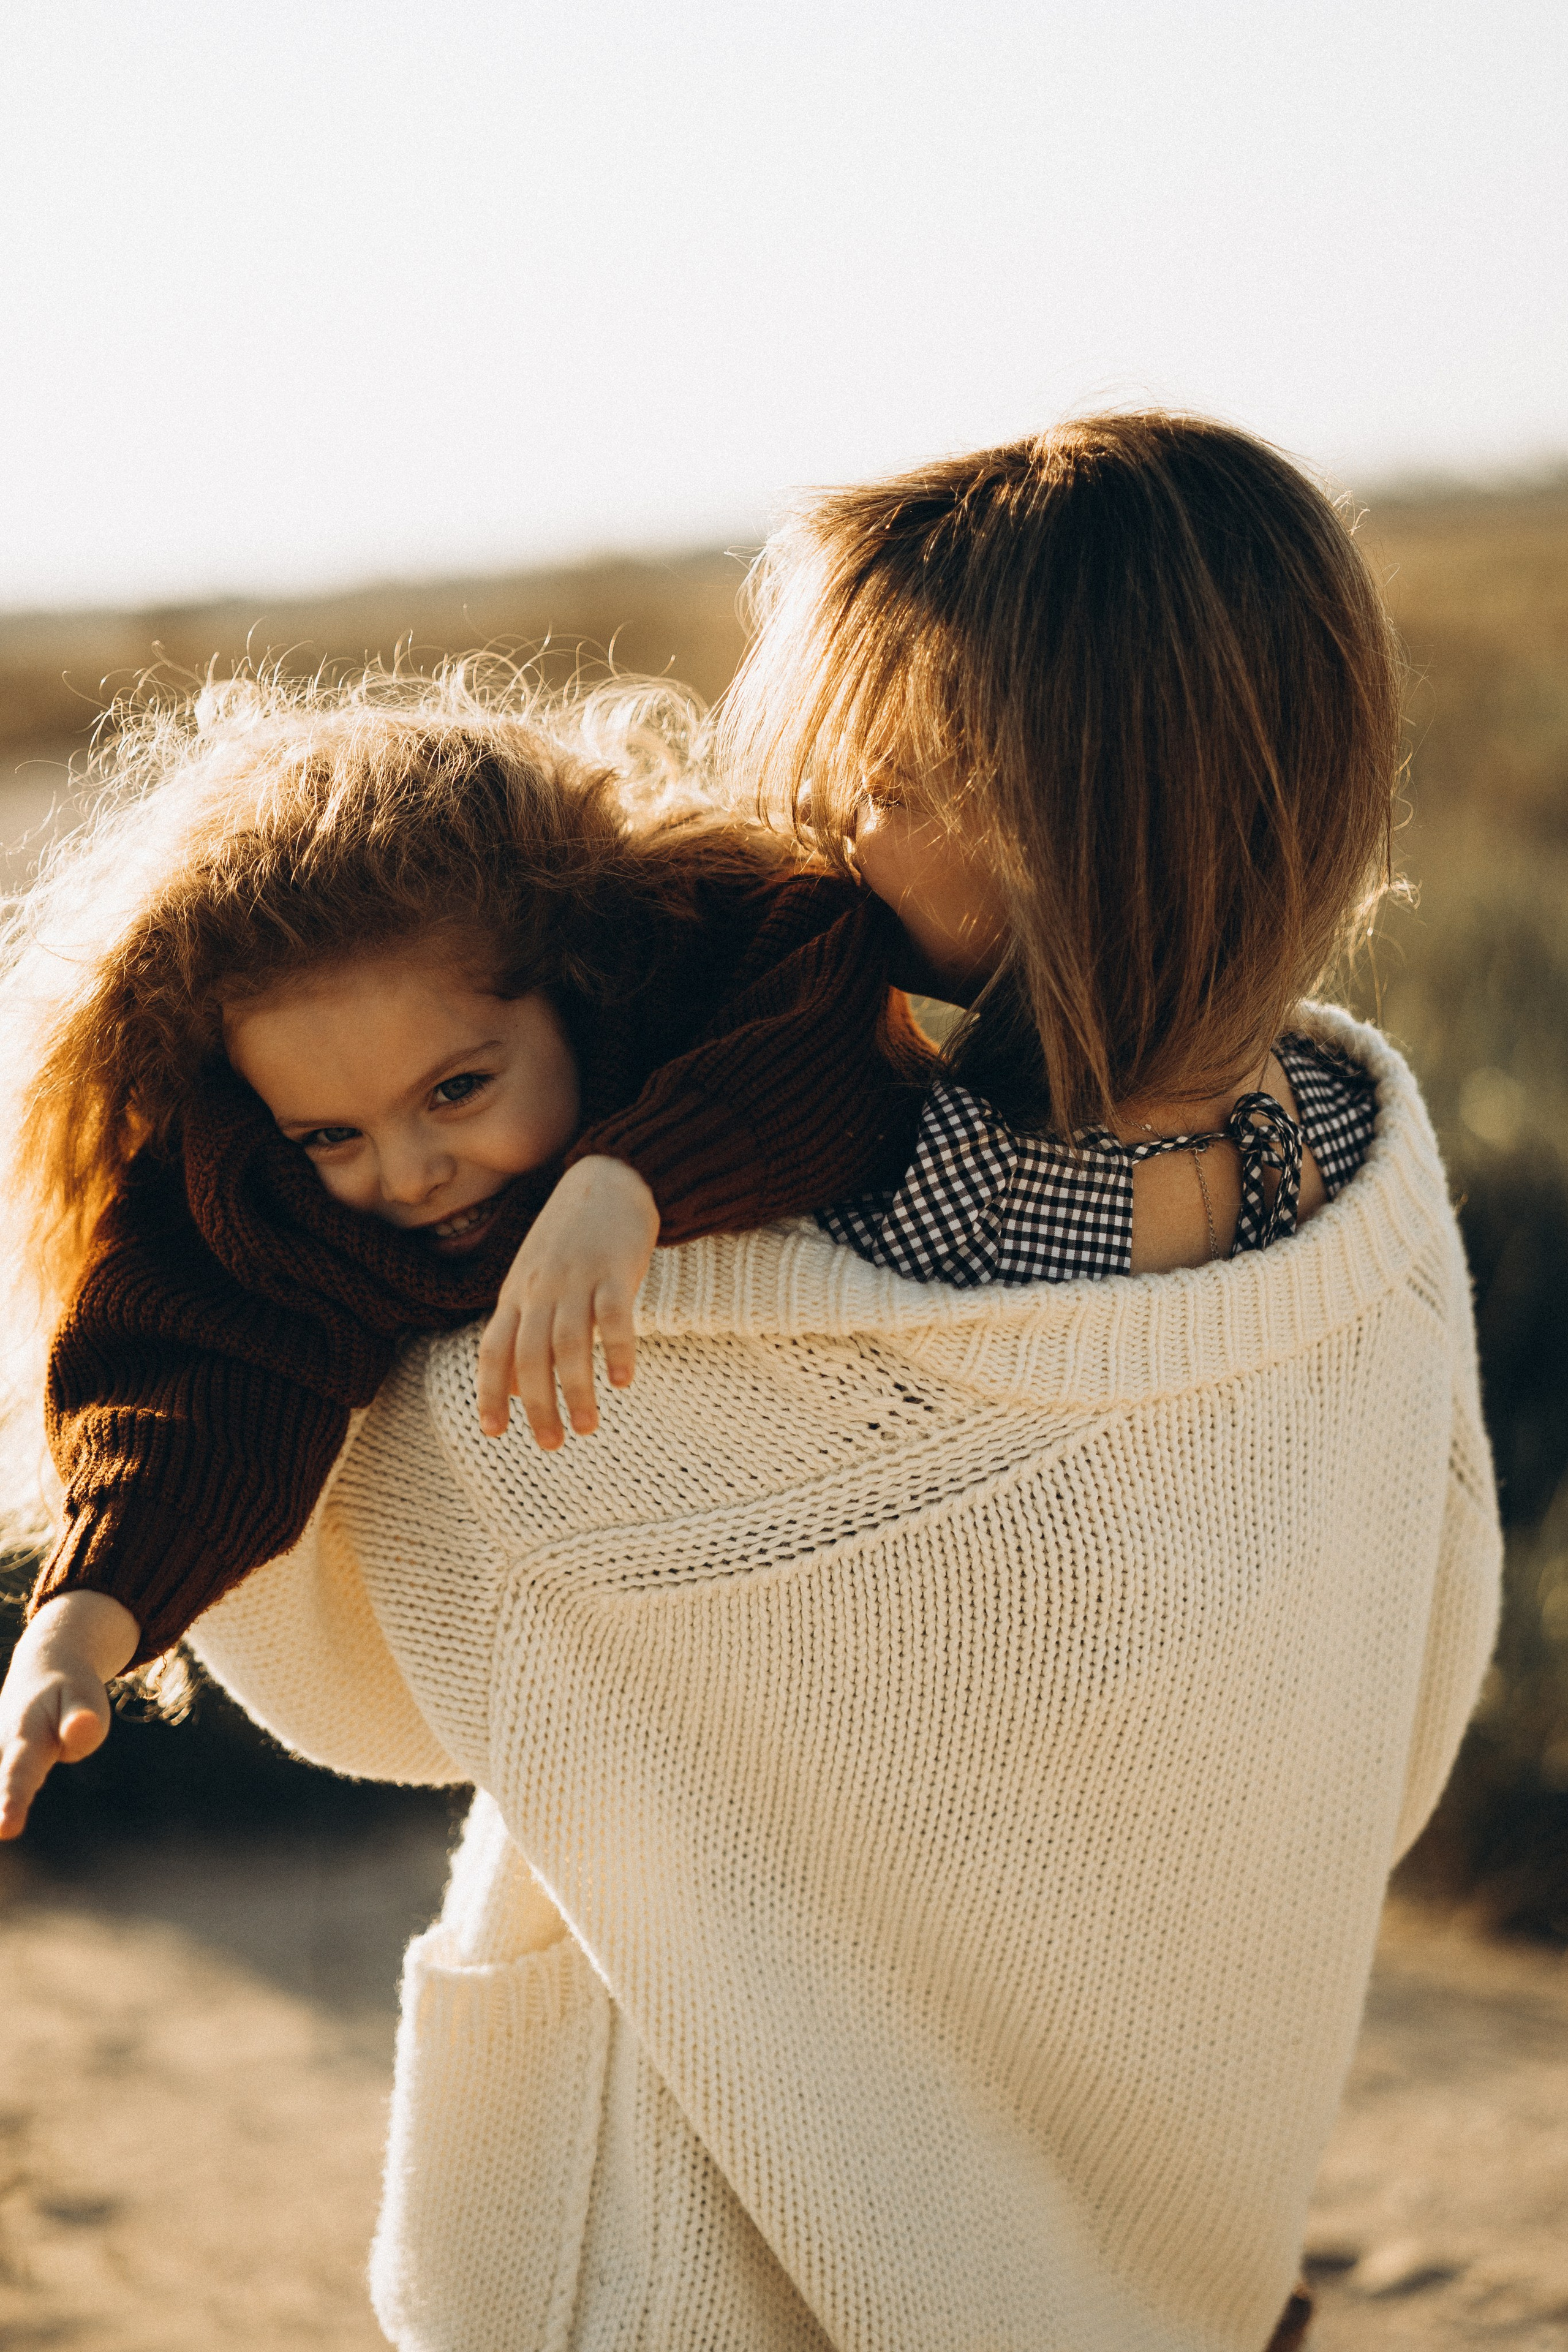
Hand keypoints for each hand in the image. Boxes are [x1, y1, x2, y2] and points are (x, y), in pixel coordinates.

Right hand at [0, 1589, 139, 1839]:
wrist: (42, 1670)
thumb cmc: (69, 1695)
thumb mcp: (85, 1699)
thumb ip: (84, 1721)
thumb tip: (80, 1729)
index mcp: (25, 1735)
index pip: (20, 1774)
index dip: (13, 1801)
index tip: (8, 1828)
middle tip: (2, 1833)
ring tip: (1, 1829)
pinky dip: (2, 1795)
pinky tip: (2, 1821)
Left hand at [476, 1156, 660, 1449]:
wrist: (609, 1177)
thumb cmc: (571, 1239)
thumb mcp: (534, 1280)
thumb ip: (521, 1329)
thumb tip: (511, 1391)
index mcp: (517, 1293)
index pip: (494, 1349)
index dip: (490, 1392)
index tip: (493, 1432)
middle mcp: (541, 1289)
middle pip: (530, 1355)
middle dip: (537, 1405)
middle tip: (551, 1444)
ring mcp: (577, 1278)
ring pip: (570, 1343)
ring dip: (577, 1390)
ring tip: (588, 1427)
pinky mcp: (615, 1268)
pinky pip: (614, 1315)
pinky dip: (616, 1350)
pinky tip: (623, 1381)